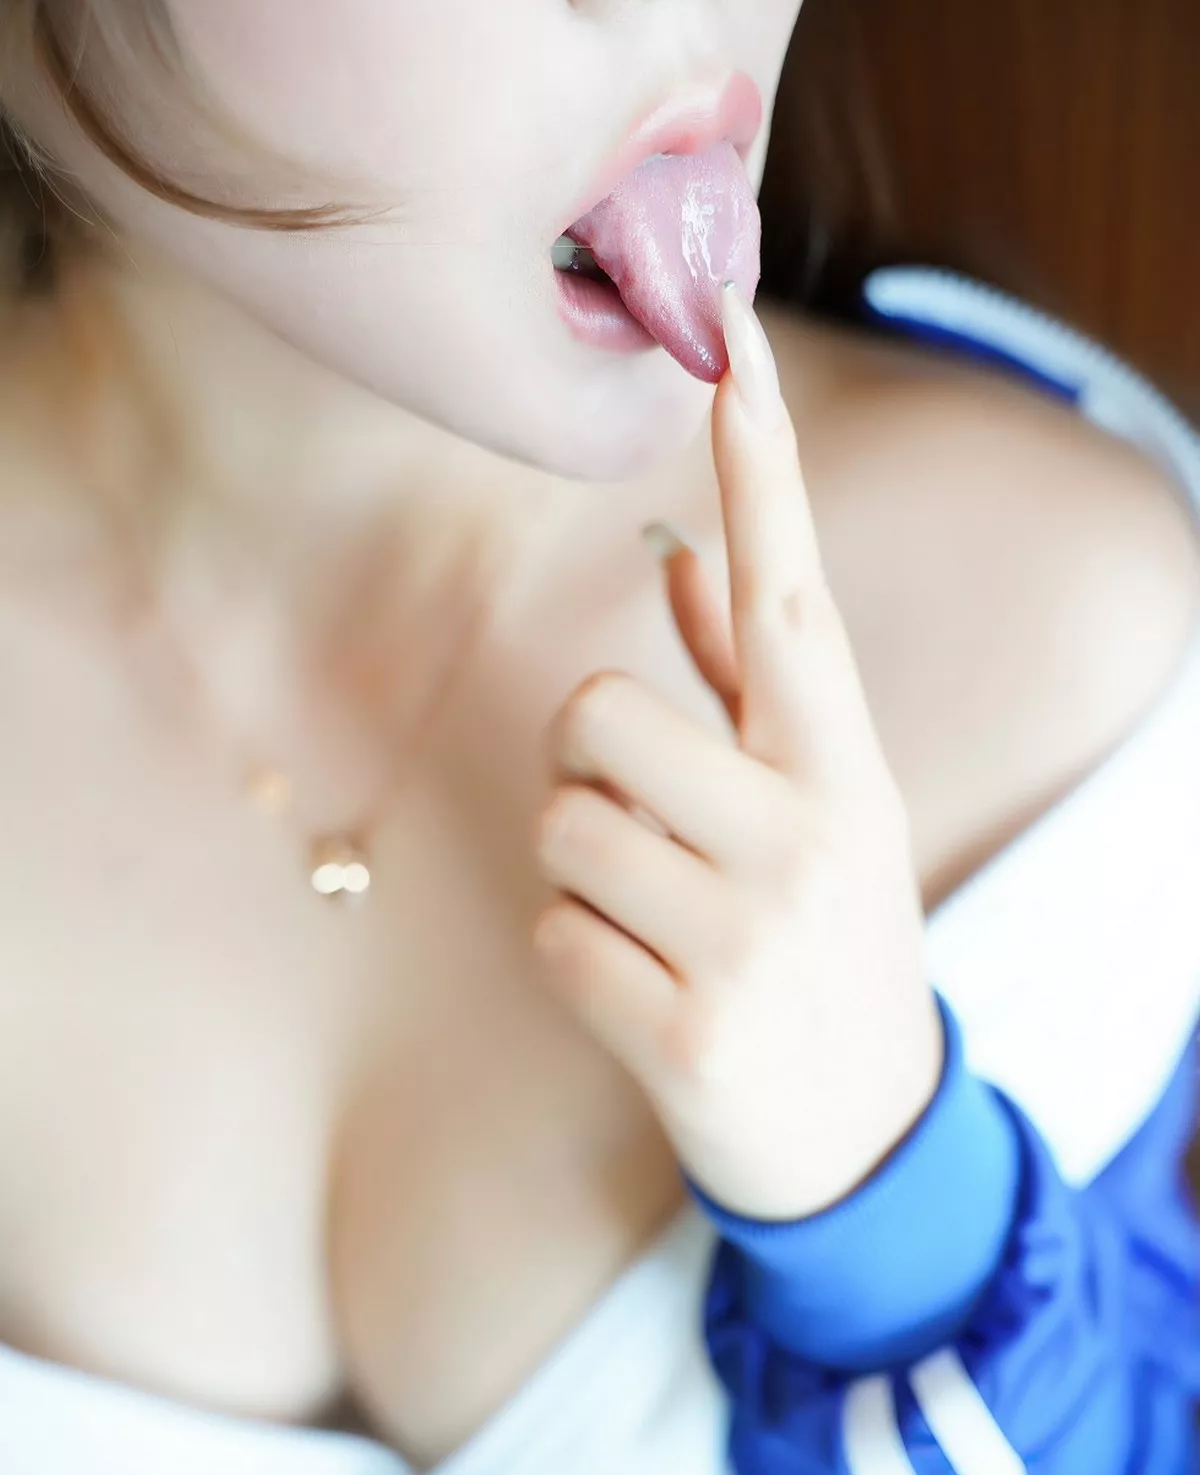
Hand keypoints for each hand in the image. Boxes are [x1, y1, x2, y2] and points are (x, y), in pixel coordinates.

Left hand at [531, 283, 942, 1221]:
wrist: (864, 1133)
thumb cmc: (823, 939)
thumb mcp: (821, 812)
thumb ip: (748, 692)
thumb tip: (674, 565)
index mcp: (840, 767)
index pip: (788, 591)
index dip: (757, 466)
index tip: (727, 341)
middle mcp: (805, 835)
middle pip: (592, 713)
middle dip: (584, 766)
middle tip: (644, 831)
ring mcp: (751, 937)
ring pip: (558, 828)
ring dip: (578, 871)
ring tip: (655, 920)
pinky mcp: (689, 1032)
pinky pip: (551, 938)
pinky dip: (576, 961)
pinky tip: (647, 993)